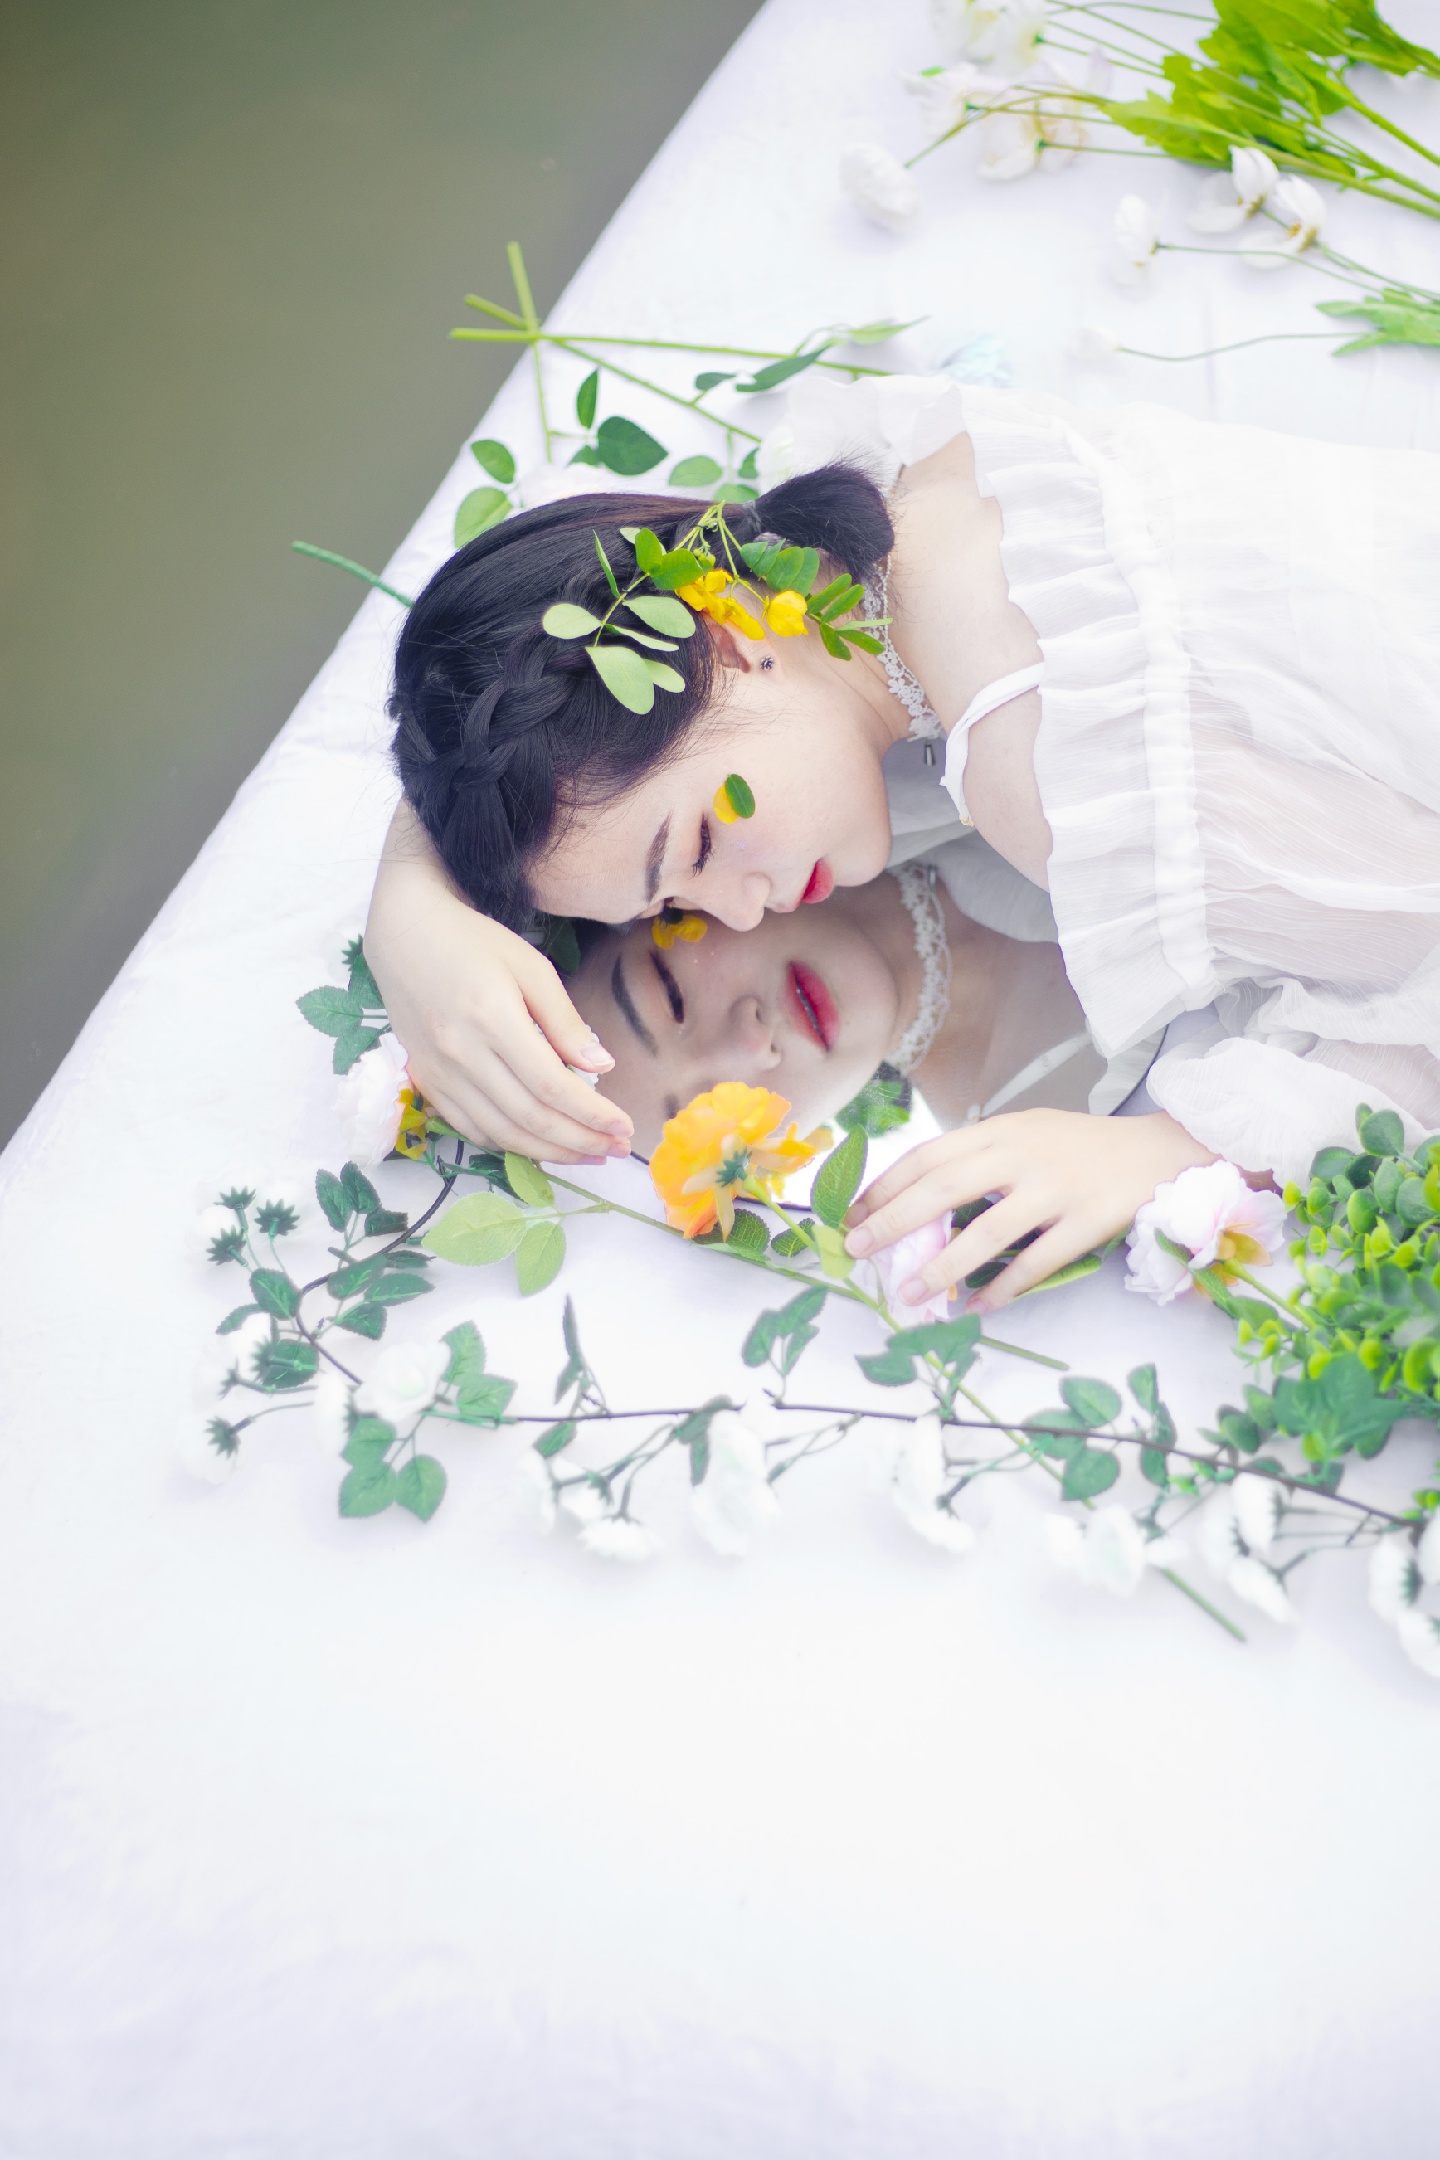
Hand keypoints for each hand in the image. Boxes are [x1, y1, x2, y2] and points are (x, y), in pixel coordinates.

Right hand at [365, 804, 633, 1163]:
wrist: (405, 937)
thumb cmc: (474, 943)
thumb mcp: (531, 966)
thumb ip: (565, 1020)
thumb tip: (601, 1067)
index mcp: (492, 1017)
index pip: (551, 1085)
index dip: (591, 1114)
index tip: (623, 1126)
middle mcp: (461, 1053)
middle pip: (529, 1117)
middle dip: (580, 1141)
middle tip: (615, 1148)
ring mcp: (439, 1073)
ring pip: (501, 1133)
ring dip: (550, 1153)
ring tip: (589, 1154)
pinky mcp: (426, 1082)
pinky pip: (471, 1129)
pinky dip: (509, 1145)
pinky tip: (541, 1145)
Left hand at [844, 1110, 1215, 1312]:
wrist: (1156, 1152)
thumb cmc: (1078, 1148)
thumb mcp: (1024, 1134)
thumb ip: (979, 1159)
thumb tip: (916, 1200)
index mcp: (1000, 1131)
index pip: (929, 1156)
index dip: (886, 1186)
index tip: (853, 1215)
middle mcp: (1023, 1155)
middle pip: (945, 1188)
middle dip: (895, 1220)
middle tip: (859, 1251)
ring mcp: (1056, 1189)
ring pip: (988, 1231)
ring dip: (944, 1266)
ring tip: (912, 1294)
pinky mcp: (1087, 1222)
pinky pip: (1037, 1262)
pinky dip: (1003, 1287)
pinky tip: (977, 1306)